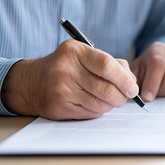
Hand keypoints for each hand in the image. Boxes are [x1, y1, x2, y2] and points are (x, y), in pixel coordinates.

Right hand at [1, 40, 138, 119]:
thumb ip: (110, 63)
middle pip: (106, 88)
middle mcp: (66, 70)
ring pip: (101, 104)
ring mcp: (61, 90)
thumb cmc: (67, 67)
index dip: (125, 79)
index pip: (107, 65)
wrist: (32, 83)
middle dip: (122, 96)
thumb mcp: (84, 55)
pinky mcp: (60, 107)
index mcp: (75, 52)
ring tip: (112, 99)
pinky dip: (99, 110)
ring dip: (112, 104)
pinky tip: (95, 103)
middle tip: (127, 96)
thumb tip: (132, 81)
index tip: (133, 88)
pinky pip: (91, 113)